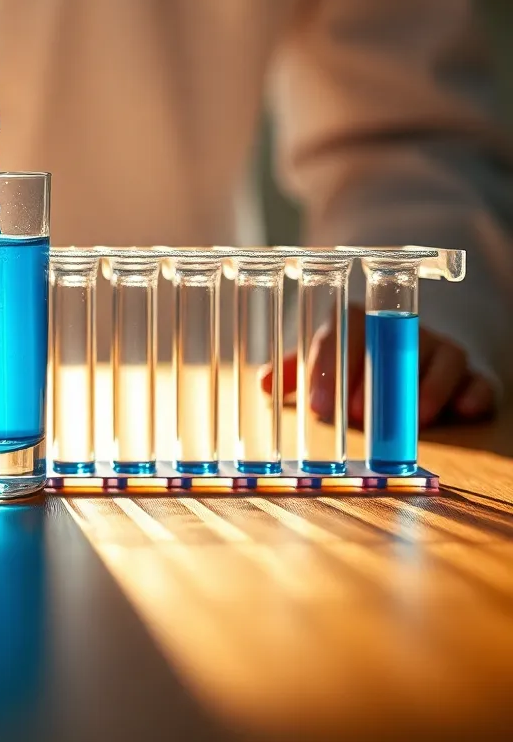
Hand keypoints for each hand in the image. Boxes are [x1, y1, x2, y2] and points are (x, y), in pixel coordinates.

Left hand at [275, 305, 496, 427]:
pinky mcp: (470, 373)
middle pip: (392, 342)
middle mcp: (402, 328)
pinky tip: (463, 411)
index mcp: (360, 320)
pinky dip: (473, 393)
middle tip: (355, 415)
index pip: (343, 329)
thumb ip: (296, 370)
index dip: (328, 365)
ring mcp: (439, 348)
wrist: (408, 350)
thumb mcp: (323, 360)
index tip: (316, 406)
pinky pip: (478, 379)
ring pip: (440, 359)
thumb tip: (263, 383)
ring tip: (408, 421)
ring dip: (423, 389)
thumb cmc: (356, 356)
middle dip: (373, 378)